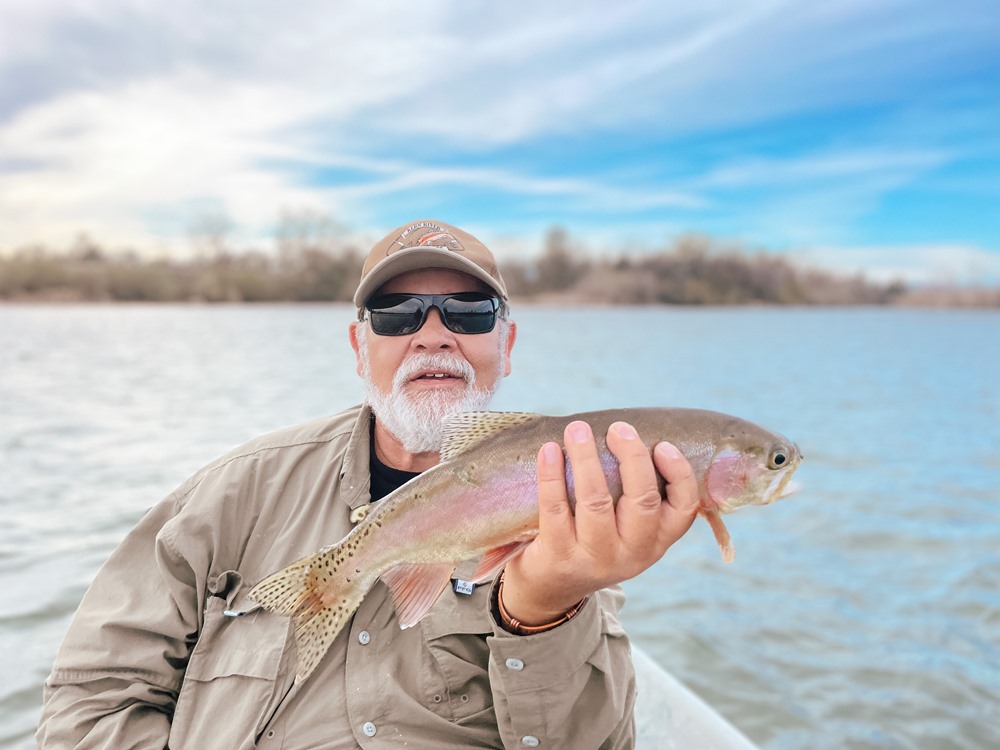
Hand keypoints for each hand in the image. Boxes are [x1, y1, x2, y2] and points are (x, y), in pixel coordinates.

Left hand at [501, 420, 699, 625]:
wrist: (551, 588)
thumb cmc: (593, 541)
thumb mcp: (626, 531)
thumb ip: (636, 495)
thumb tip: (630, 434)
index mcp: (656, 542)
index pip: (684, 509)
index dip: (679, 474)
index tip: (662, 444)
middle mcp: (633, 553)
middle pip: (643, 501)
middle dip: (632, 457)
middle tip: (618, 428)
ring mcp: (596, 558)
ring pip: (597, 501)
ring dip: (586, 459)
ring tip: (577, 429)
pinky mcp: (559, 556)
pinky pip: (556, 509)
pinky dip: (551, 475)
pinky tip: (549, 450)